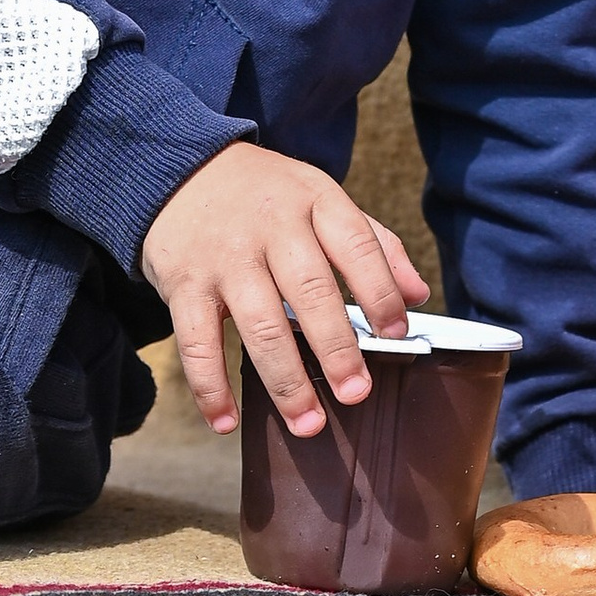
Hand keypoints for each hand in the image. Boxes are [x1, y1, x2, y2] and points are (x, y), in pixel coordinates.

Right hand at [143, 142, 429, 438]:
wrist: (178, 171)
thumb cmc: (265, 195)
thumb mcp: (321, 199)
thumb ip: (373, 243)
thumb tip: (417, 296)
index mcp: (313, 201)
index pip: (356, 245)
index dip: (379, 291)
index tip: (397, 334)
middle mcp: (269, 227)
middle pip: (309, 290)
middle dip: (336, 347)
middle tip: (356, 393)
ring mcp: (223, 257)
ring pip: (258, 323)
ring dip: (285, 380)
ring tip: (308, 424)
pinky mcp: (183, 284)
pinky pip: (196, 342)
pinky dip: (210, 387)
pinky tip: (228, 421)